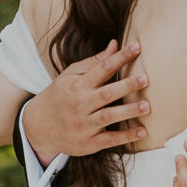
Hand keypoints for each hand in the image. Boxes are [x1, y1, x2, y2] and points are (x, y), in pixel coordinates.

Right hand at [22, 40, 149, 165]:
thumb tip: (114, 44)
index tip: (137, 47)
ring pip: (108, 117)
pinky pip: (109, 140)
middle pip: (106, 93)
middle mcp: (81, 104)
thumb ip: (94, 62)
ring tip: (147, 106)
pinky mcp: (89, 142)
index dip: (119, 57)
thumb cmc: (60, 96)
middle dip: (126, 86)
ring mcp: (84, 125)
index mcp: (78, 85)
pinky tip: (143, 131)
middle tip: (145, 79)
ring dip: (128, 111)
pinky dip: (126, 137)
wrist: (39, 127)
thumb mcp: (71, 76)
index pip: (102, 68)